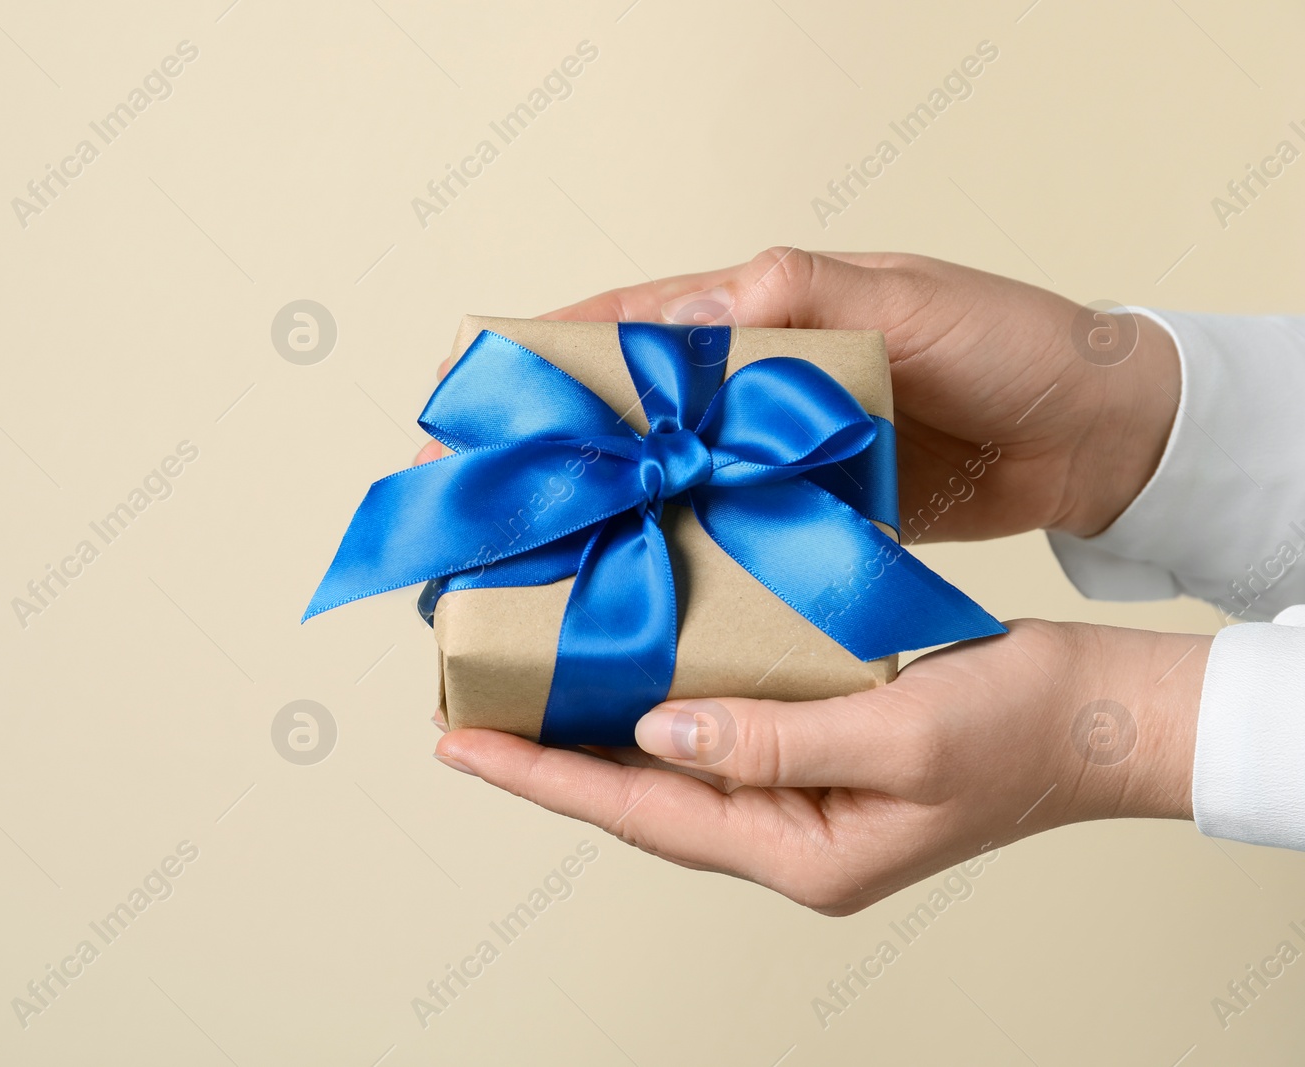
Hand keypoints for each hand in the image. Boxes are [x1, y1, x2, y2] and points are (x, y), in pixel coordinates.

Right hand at [419, 249, 1180, 540]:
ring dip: (594, 525)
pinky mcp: (802, 516)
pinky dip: (671, 568)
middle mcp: (748, 388)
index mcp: (758, 317)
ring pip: (657, 487)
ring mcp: (770, 457)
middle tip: (470, 516)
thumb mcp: (915, 303)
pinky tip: (627, 606)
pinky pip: (718, 541)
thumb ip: (803, 295)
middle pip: (619, 421)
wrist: (1098, 435)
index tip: (461, 405)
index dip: (536, 364)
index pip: (621, 328)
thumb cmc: (1017, 346)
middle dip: (544, 462)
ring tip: (524, 575)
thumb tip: (684, 310)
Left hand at [433, 621, 1207, 913]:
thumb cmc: (1021, 727)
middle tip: (463, 716)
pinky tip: (622, 673)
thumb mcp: (899, 733)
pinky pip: (715, 739)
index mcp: (801, 852)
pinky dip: (657, 707)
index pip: (640, 813)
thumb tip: (653, 731)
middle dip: (548, 760)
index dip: (543, 777)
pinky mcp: (818, 756)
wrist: (1104, 717)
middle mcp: (788, 837)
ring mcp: (803, 802)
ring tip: (516, 694)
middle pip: (638, 801)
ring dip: (594, 734)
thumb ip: (772, 741)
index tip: (459, 745)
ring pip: (669, 772)